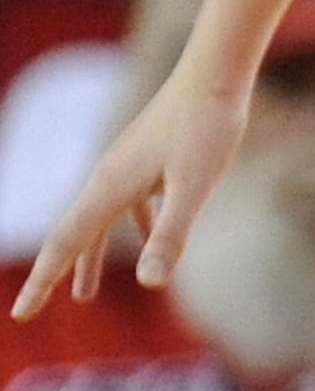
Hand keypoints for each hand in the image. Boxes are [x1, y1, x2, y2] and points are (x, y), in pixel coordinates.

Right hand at [12, 51, 252, 315]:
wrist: (217, 74)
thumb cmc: (207, 128)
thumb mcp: (193, 187)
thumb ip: (171, 234)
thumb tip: (150, 283)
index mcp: (108, 188)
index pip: (65, 244)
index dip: (42, 282)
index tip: (22, 316)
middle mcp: (108, 178)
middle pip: (72, 235)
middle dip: (54, 275)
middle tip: (32, 308)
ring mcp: (128, 167)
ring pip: (99, 223)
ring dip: (90, 258)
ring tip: (84, 294)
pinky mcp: (151, 159)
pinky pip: (129, 205)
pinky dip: (130, 230)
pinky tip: (149, 240)